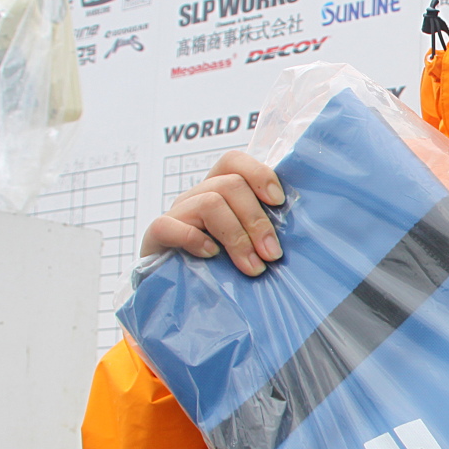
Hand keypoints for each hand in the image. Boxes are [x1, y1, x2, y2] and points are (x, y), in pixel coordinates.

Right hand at [141, 150, 285, 275]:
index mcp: (218, 191)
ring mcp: (176, 213)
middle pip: (230, 185)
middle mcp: (196, 196)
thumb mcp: (242, 243)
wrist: (171, 287)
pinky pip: (172, 226)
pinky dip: (196, 240)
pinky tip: (212, 256)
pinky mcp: (157, 234)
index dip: (259, 174)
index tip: (278, 201)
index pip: (233, 161)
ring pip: (210, 203)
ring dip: (237, 237)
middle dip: (256, 221)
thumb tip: (291, 238)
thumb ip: (259, 232)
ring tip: (251, 267)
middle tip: (271, 255)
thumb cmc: (216, 264)